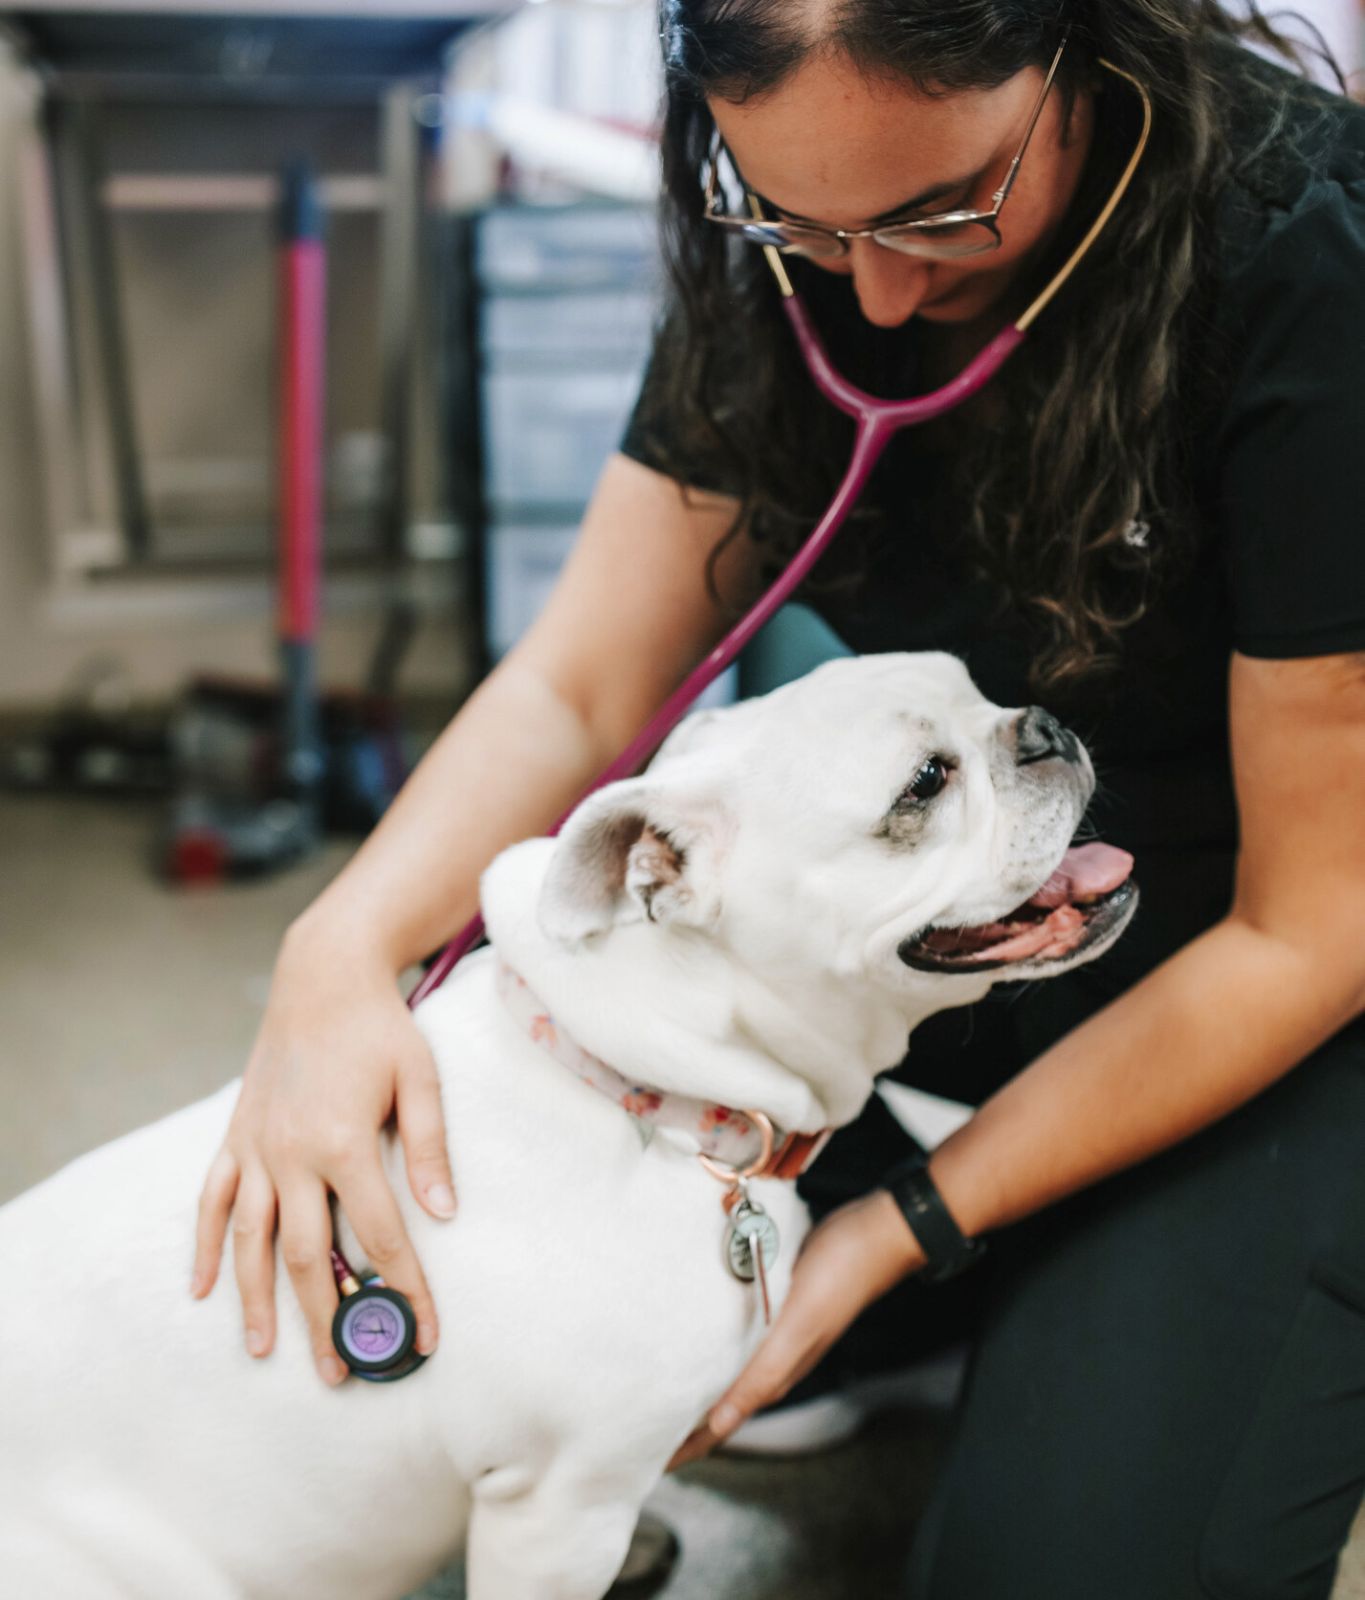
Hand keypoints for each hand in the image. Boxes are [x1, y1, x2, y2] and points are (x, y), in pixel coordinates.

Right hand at [190, 916, 455, 1384]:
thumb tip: (446, 1213)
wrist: (322, 977)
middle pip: (310, 1256)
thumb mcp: (421, 1078)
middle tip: (345, 1371)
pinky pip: (212, 1200)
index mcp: (345, 1143)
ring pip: (251, 1241)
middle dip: (330, 1318)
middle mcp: (292, 1155)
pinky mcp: (236, 1136)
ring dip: (260, 1300)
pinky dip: (204, 1246)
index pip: (381, 1236)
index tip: (424, 1333)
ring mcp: (257, 1148)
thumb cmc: (381, 1027)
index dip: (406, 1289)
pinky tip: (202, 1289)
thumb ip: (428, 1148)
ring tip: (268, 1353)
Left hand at [669, 1190, 924, 1468]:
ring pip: (724, 1366)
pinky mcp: (771, 1302)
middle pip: (717, 1400)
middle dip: (680, 1418)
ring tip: (654, 1385)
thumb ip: (762, 1375)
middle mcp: (772, 1358)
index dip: (687, 1446)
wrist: (872, 1234)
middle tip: (635, 1427)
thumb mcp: (797, 1328)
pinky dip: (708, 1341)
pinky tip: (690, 1330)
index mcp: (774, 1373)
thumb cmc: (837, 1278)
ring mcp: (772, 1331)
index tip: (645, 1461)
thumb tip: (718, 1426)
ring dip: (691, 1379)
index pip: (721, 1423)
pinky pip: (733, 1333)